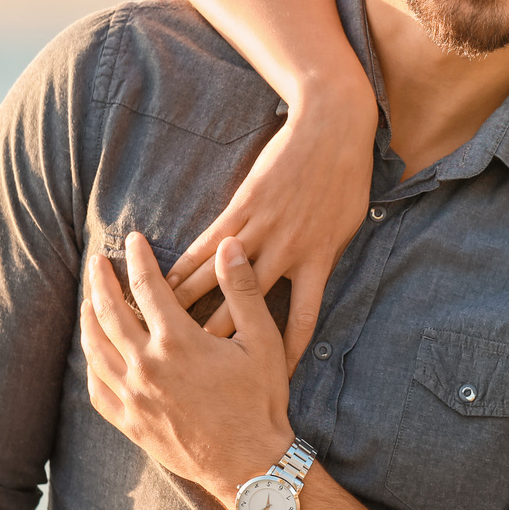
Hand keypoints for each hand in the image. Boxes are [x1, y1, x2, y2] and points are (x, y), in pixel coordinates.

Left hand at [81, 232, 293, 503]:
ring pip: (95, 349)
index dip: (139, 259)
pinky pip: (97, 389)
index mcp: (177, 342)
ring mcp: (134, 397)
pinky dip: (91, 365)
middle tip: (95, 260)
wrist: (249, 464)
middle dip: (100, 281)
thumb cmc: (260, 401)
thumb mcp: (263, 341)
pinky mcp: (130, 423)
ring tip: (87, 300)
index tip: (133, 241)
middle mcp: (146, 366)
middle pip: (109, 312)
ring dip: (88, 319)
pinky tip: (93, 354)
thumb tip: (228, 245)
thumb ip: (242, 290)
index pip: (147, 286)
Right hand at [164, 92, 376, 368]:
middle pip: (249, 310)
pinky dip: (183, 267)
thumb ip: (326, 258)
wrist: (331, 126)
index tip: (273, 383)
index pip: (303, 320)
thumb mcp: (347, 226)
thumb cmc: (346, 177)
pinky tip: (161, 285)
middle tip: (202, 370)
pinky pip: (205, 245)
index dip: (287, 354)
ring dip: (188, 309)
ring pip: (218, 280)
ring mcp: (261, 230)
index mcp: (320, 262)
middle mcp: (288, 252)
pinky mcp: (240, 208)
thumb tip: (316, 283)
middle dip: (223, 344)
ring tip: (164, 335)